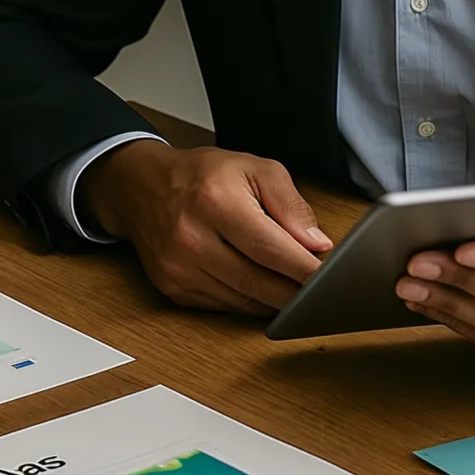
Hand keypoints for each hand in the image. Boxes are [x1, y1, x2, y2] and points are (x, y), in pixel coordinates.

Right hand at [78, 140, 330, 313]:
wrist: (142, 188)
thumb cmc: (202, 176)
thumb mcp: (254, 168)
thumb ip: (290, 204)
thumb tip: (316, 245)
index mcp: (213, 201)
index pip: (270, 248)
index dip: (304, 268)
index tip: (331, 278)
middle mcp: (190, 237)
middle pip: (257, 282)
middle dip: (295, 291)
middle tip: (322, 292)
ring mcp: (178, 268)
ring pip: (243, 301)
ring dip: (274, 300)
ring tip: (296, 290)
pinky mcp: (173, 289)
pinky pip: (224, 306)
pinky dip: (249, 302)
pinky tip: (262, 289)